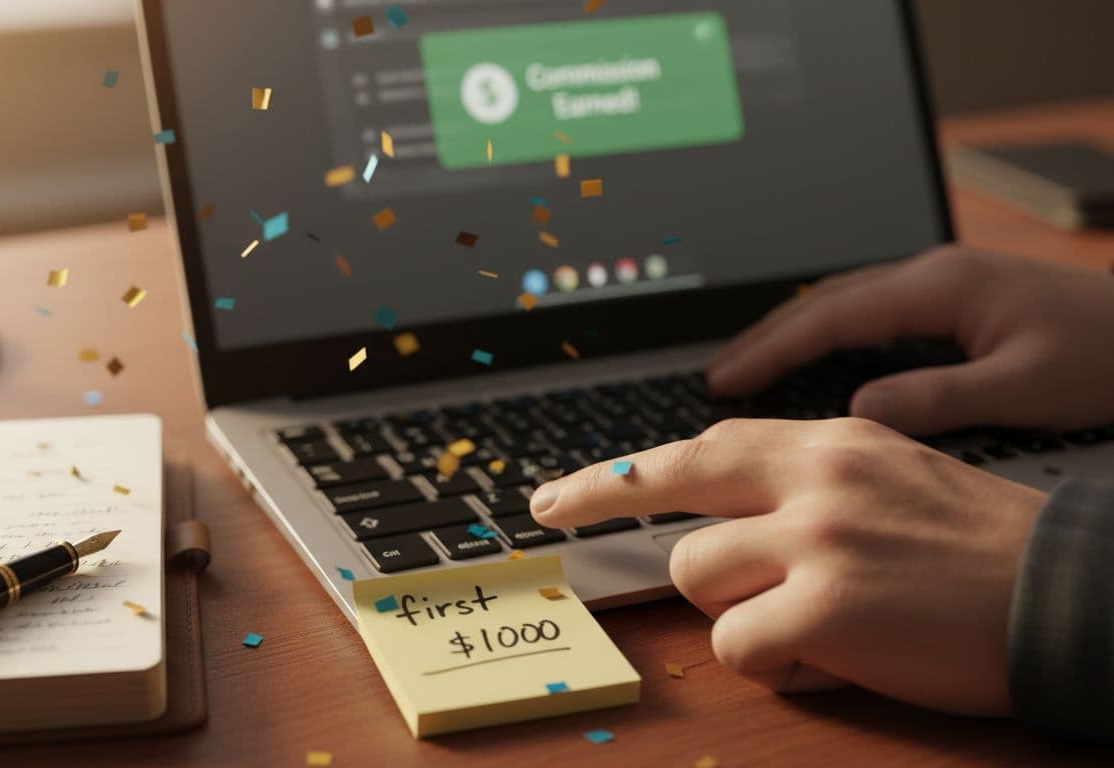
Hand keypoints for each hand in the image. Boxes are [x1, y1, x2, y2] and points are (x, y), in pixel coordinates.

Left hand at [529, 418, 1046, 715]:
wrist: (1068, 594)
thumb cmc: (979, 549)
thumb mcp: (891, 481)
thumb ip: (804, 488)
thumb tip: (718, 522)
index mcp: (833, 443)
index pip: (706, 442)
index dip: (629, 466)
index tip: (568, 482)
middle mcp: (816, 478)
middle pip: (674, 484)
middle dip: (597, 500)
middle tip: (550, 514)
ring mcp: (817, 540)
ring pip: (698, 573)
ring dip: (735, 608)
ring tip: (803, 623)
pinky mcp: (826, 609)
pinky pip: (739, 644)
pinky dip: (770, 662)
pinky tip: (825, 659)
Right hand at [706, 246, 1113, 434]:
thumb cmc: (1109, 354)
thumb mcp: (1024, 386)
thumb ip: (938, 398)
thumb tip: (861, 410)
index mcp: (941, 286)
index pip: (832, 315)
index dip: (773, 348)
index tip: (727, 378)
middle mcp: (933, 276)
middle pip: (826, 301)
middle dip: (767, 336)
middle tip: (717, 374)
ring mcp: (942, 284)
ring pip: (845, 303)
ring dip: (794, 333)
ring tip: (750, 366)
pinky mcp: (954, 300)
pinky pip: (871, 312)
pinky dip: (829, 334)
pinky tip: (816, 358)